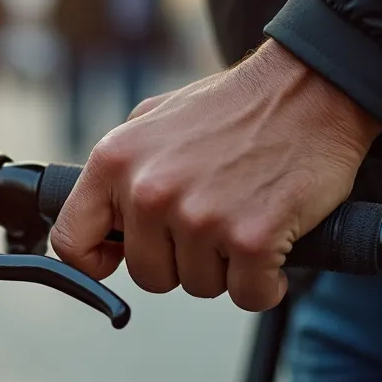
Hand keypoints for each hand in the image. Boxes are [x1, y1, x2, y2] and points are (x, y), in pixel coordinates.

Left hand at [50, 39, 381, 310]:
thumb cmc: (235, 107)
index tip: (118, 258)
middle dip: (182, 259)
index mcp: (115, 161)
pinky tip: (276, 243)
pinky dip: (266, 282)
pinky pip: (249, 295)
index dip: (95, 261)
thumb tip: (99, 222)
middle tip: (212, 222)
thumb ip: (121, 171)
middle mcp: (149, 191)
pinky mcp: (252, 237)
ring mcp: (199, 216)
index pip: (70, 242)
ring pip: (201, 285)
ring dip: (227, 266)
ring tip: (245, 215)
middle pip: (148, 275)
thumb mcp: (154, 122)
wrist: (311, 87)